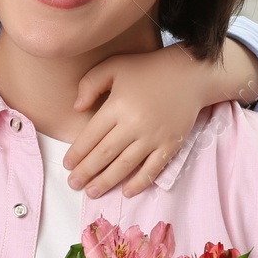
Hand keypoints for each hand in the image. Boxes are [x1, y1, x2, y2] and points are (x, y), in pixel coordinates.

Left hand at [65, 48, 208, 197]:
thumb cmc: (148, 69)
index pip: (91, 136)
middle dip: (86, 172)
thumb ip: (90, 83)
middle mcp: (134, 124)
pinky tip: (127, 192)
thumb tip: (76, 108)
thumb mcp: (114, 65)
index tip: (67, 165)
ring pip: (124, 165)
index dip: (77, 153)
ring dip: (106, 181)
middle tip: (73, 184)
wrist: (190, 73)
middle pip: (104, 154)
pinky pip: (152, 169)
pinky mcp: (170, 144)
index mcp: (117, 106)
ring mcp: (153, 136)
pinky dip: (139, 183)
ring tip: (92, 192)